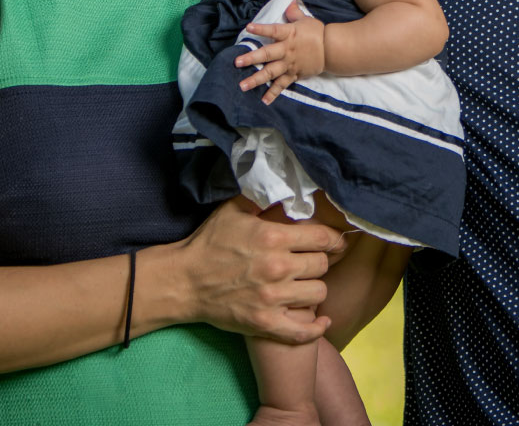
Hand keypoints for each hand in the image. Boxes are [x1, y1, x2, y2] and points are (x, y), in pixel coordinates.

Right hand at [168, 197, 341, 344]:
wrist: (184, 282)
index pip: (322, 237)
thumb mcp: (233, 210)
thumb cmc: (208, 244)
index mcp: (273, 237)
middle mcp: (277, 267)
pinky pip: (303, 331)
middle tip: (308, 262)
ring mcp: (272, 298)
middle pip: (322, 265)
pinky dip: (316, 328)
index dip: (333, 239)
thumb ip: (261, 198)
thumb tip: (284, 187)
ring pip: (318, 293)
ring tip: (303, 285)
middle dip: (318, 261)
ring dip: (314, 288)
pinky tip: (320, 322)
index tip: (334, 242)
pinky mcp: (265, 322)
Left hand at [238, 2, 325, 103]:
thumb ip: (293, 11)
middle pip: (267, 54)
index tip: (248, 27)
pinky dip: (273, 93)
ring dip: (256, 79)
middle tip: (237, 62)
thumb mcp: (305, 19)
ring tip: (242, 86)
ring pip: (271, 72)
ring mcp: (289, 64)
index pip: (273, 30)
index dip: (261, 29)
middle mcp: (286, 50)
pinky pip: (282, 85)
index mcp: (288, 34)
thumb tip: (289, 0)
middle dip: (251, 58)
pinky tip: (263, 100)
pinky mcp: (294, 74)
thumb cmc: (317, 32)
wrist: (331, 49)